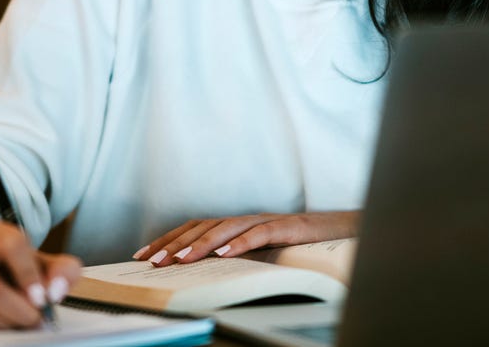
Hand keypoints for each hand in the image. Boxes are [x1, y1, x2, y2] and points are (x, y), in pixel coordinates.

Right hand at [0, 217, 82, 327]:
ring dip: (7, 321)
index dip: (28, 274)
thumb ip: (60, 269)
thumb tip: (57, 290)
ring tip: (24, 320)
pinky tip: (6, 321)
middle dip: (19, 309)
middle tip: (37, 317)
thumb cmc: (8, 261)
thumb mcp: (37, 257)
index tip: (43, 297)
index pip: (10, 245)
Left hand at [133, 211, 359, 266]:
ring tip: (179, 259)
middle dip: (174, 243)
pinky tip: (223, 255)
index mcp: (237, 225)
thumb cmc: (300, 245)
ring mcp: (267, 220)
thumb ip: (234, 256)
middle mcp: (247, 219)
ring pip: (226, 228)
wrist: (345, 231)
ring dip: (200, 244)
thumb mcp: (261, 253)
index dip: (168, 238)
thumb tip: (201, 270)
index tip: (143, 254)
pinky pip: (260, 234)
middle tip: (152, 261)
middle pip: (203, 226)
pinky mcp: (288, 227)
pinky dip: (240, 243)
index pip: (194, 227)